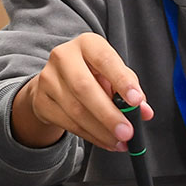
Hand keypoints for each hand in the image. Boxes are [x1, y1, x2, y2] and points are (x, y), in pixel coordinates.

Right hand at [10, 32, 153, 149]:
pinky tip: (105, 141)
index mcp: (87, 44)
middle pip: (84, 87)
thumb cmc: (91, 74)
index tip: (136, 100)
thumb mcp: (112, 74)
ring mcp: (48, 79)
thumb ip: (130, 89)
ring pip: (75, 110)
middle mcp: (64, 56)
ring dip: (101, 130)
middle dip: (108, 114)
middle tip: (127, 132)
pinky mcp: (40, 101)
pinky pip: (68, 123)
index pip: (105, 59)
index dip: (121, 80)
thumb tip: (144, 111)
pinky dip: (90, 136)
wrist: (55, 82)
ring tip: (120, 141)